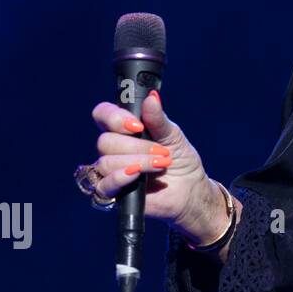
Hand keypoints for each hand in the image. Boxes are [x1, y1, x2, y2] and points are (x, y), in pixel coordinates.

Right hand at [88, 90, 214, 237]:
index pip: (102, 115)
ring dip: (137, 162)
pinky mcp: (112, 192)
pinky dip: (120, 177)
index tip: (138, 125)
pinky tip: (136, 176)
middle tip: (162, 151)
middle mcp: (113, 149)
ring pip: (106, 162)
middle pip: (105, 141)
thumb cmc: (180, 159)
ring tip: (162, 164)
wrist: (190, 189)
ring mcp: (110, 171)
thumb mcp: (173, 136)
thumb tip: (151, 98)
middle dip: (136, 146)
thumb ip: (158, 119)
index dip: (114, 117)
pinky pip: (102, 185)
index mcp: (124, 130)